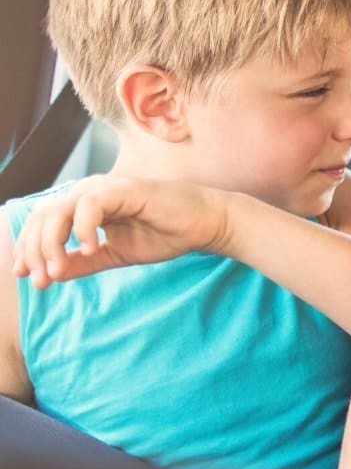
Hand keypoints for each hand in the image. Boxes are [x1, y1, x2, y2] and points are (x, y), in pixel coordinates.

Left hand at [9, 175, 229, 287]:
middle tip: (41, 280)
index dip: (29, 248)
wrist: (205, 225)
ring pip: (59, 210)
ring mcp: (105, 188)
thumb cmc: (166, 234)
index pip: (43, 223)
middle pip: (44, 216)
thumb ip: (84, 262)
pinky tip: (92, 250)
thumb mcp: (116, 255)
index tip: (28, 276)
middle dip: (35, 250)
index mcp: (84, 205)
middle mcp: (89, 192)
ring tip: (58, 270)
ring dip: (52, 243)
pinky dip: (83, 229)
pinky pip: (90, 206)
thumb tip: (51, 274)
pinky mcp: (123, 189)